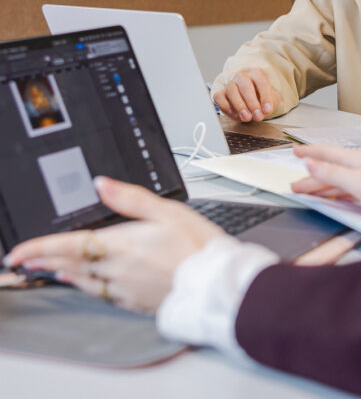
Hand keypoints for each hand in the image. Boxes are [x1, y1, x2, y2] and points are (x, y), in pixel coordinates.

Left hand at [4, 177, 223, 312]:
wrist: (215, 283)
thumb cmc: (198, 246)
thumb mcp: (169, 211)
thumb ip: (132, 198)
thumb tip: (102, 184)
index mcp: (124, 245)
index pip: (72, 245)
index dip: (41, 248)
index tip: (18, 251)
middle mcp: (118, 270)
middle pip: (72, 264)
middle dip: (45, 261)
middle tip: (23, 262)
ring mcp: (126, 288)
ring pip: (84, 281)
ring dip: (63, 274)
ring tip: (49, 270)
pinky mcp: (136, 301)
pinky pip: (102, 295)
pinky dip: (87, 287)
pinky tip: (86, 285)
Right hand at [213, 68, 280, 121]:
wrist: (252, 105)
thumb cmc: (262, 100)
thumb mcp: (271, 101)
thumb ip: (270, 105)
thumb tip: (264, 111)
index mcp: (257, 74)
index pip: (261, 81)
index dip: (265, 96)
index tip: (267, 110)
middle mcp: (242, 77)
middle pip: (245, 85)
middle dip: (252, 102)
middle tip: (257, 116)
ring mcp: (230, 84)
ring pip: (231, 89)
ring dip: (239, 105)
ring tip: (247, 117)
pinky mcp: (221, 94)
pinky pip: (219, 97)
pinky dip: (225, 106)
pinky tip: (234, 114)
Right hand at [291, 146, 360, 224]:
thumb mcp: (356, 182)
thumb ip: (331, 173)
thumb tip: (309, 162)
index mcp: (354, 159)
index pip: (325, 153)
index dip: (309, 153)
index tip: (295, 152)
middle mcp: (359, 166)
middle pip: (329, 169)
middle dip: (311, 174)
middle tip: (294, 182)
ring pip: (337, 181)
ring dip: (322, 186)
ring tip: (307, 191)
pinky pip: (346, 191)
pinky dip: (335, 194)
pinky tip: (332, 198)